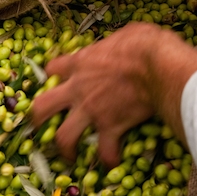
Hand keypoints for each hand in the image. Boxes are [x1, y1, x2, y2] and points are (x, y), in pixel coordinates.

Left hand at [32, 23, 196, 166]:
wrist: (159, 66)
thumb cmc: (145, 45)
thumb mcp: (124, 34)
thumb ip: (113, 44)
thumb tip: (121, 44)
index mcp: (79, 63)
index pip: (52, 69)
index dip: (52, 76)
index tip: (58, 82)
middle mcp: (78, 89)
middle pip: (42, 106)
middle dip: (37, 119)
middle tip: (42, 126)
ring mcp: (91, 111)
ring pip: (63, 136)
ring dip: (65, 149)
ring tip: (69, 156)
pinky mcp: (110, 127)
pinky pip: (104, 150)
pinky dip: (108, 158)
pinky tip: (111, 162)